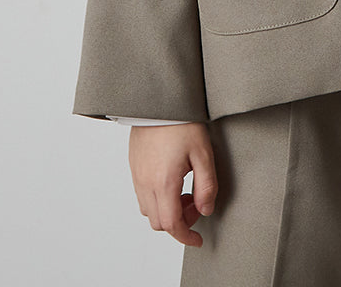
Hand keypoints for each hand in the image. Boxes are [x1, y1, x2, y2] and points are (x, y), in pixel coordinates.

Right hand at [128, 122, 217, 247]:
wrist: (159, 101)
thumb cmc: (181, 123)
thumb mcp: (203, 153)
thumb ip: (206, 185)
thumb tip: (206, 209)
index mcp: (164, 183)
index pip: (171, 224)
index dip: (186, 237)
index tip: (197, 239)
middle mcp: (146, 183)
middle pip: (159, 222)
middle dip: (179, 222)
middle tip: (196, 203)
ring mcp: (137, 175)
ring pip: (148, 210)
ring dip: (167, 210)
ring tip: (185, 190)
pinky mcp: (134, 167)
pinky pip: (142, 195)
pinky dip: (158, 198)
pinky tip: (172, 180)